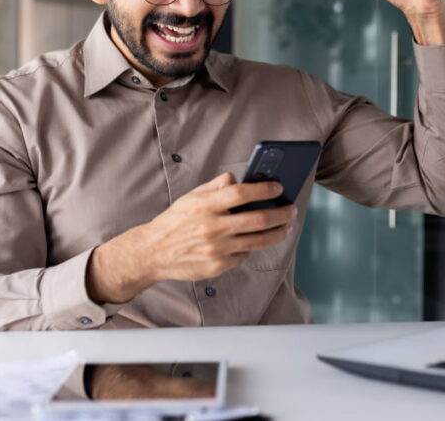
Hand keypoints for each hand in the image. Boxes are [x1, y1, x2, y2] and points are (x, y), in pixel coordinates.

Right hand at [86, 172, 296, 303]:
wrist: (153, 253)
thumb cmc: (174, 222)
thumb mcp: (190, 198)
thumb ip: (214, 187)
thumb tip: (236, 178)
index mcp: (205, 206)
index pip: (241, 193)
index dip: (264, 189)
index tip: (279, 187)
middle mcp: (212, 228)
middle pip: (257, 219)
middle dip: (281, 214)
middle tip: (292, 209)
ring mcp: (216, 249)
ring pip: (258, 241)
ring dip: (277, 233)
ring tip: (286, 227)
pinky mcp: (218, 266)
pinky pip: (244, 255)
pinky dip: (251, 247)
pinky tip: (254, 241)